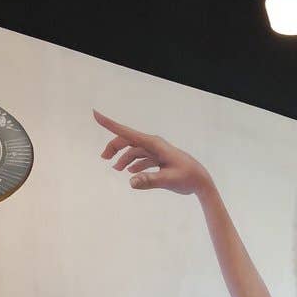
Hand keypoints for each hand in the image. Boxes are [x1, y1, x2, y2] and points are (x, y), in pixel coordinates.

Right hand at [94, 110, 213, 195]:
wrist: (201, 181)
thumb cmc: (187, 178)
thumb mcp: (168, 180)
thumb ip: (149, 180)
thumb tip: (131, 182)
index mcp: (154, 144)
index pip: (127, 133)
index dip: (110, 124)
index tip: (95, 114)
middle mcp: (154, 144)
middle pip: (128, 141)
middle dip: (114, 147)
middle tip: (104, 159)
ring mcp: (157, 151)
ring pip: (134, 150)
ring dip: (124, 158)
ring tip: (117, 169)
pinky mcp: (160, 159)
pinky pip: (142, 158)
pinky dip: (135, 164)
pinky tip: (131, 173)